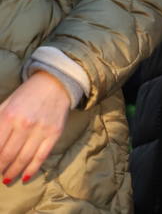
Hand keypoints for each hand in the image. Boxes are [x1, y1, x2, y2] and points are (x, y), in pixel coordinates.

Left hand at [0, 70, 70, 184]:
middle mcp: (24, 124)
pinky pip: (42, 156)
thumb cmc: (26, 95)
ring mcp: (41, 129)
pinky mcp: (54, 133)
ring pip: (24, 158)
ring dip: (13, 172)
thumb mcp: (5, 105)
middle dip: (0, 168)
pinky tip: (25, 177)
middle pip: (8, 155)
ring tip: (7, 178)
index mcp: (8, 116)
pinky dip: (32, 169)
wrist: (55, 83)